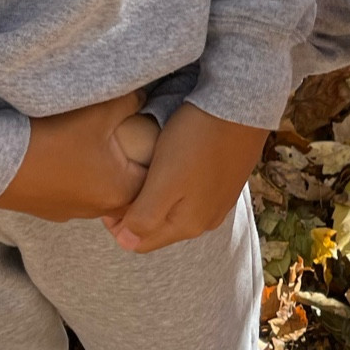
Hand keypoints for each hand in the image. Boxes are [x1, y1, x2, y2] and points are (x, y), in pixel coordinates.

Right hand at [0, 92, 146, 219]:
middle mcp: (100, 210)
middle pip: (128, 186)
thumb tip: (144, 95)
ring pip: (98, 191)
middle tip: (125, 139)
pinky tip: (63, 156)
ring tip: (92, 145)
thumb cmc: (53, 138)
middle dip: (129, 163)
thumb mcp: (98, 112)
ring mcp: (72, 213)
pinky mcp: (48, 211)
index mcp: (122, 192)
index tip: (150, 134)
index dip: (155, 153)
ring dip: (100, 172)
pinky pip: (71, 193)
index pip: (156, 177)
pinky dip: (74, 177)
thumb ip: (129, 101)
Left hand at [103, 103, 268, 252]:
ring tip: (146, 169)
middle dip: (138, 212)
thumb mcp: (162, 183)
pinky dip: (177, 186)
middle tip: (124, 179)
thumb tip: (127, 243)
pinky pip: (193, 195)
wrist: (239, 106)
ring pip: (176, 211)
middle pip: (159, 228)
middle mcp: (206, 221)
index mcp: (187, 225)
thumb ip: (145, 218)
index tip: (111, 192)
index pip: (140, 243)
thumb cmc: (194, 141)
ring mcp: (219, 203)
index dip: (118, 224)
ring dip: (157, 198)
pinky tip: (173, 162)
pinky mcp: (227, 183)